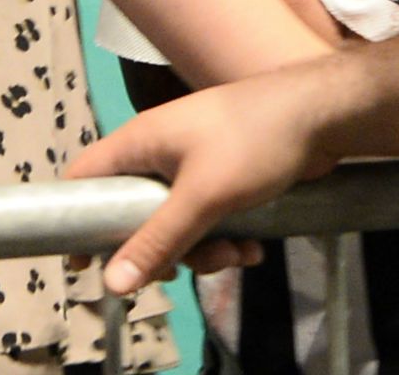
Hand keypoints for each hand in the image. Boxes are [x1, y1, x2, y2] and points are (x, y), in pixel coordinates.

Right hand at [65, 77, 335, 293]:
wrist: (321, 115)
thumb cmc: (254, 142)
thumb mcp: (202, 197)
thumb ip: (157, 240)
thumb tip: (110, 284)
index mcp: (140, 143)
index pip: (84, 179)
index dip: (77, 219)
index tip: (86, 263)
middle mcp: (159, 153)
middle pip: (134, 215)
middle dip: (162, 249)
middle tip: (181, 269)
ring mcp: (192, 165)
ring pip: (176, 224)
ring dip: (203, 249)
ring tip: (237, 253)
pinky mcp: (223, 178)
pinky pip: (208, 219)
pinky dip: (226, 237)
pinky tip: (254, 247)